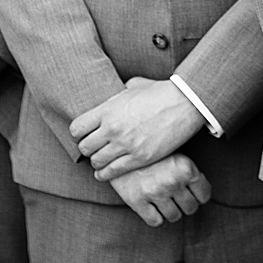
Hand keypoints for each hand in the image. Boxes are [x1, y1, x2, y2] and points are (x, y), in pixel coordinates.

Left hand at [73, 78, 205, 179]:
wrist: (185, 102)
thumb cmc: (161, 91)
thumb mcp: (134, 87)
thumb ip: (118, 96)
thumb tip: (113, 97)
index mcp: (108, 109)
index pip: (77, 128)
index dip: (78, 133)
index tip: (84, 135)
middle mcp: (112, 128)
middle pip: (84, 147)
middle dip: (87, 149)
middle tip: (93, 149)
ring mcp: (125, 144)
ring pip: (97, 161)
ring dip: (96, 162)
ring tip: (99, 162)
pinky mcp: (139, 158)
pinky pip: (113, 172)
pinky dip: (105, 174)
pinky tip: (104, 173)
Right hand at [108, 152, 211, 226]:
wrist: (119, 147)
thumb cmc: (152, 151)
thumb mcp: (176, 154)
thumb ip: (189, 171)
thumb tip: (201, 190)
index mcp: (186, 168)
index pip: (204, 195)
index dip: (199, 195)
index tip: (192, 193)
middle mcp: (172, 181)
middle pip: (190, 208)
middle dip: (185, 204)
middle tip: (177, 197)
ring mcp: (155, 192)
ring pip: (174, 216)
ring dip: (171, 211)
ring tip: (164, 200)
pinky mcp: (137, 201)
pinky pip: (155, 221)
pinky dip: (155, 216)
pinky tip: (152, 206)